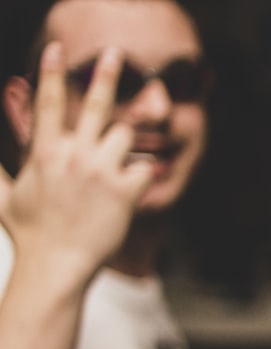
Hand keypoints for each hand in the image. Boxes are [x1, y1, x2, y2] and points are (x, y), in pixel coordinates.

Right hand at [0, 42, 152, 281]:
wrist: (56, 265)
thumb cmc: (31, 235)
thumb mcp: (4, 197)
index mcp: (44, 152)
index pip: (48, 102)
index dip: (51, 73)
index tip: (55, 48)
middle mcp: (74, 155)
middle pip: (95, 105)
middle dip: (107, 75)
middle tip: (116, 53)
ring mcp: (102, 170)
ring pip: (125, 136)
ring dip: (123, 145)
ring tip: (113, 167)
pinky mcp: (126, 190)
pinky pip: (145, 168)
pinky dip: (142, 175)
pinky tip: (130, 191)